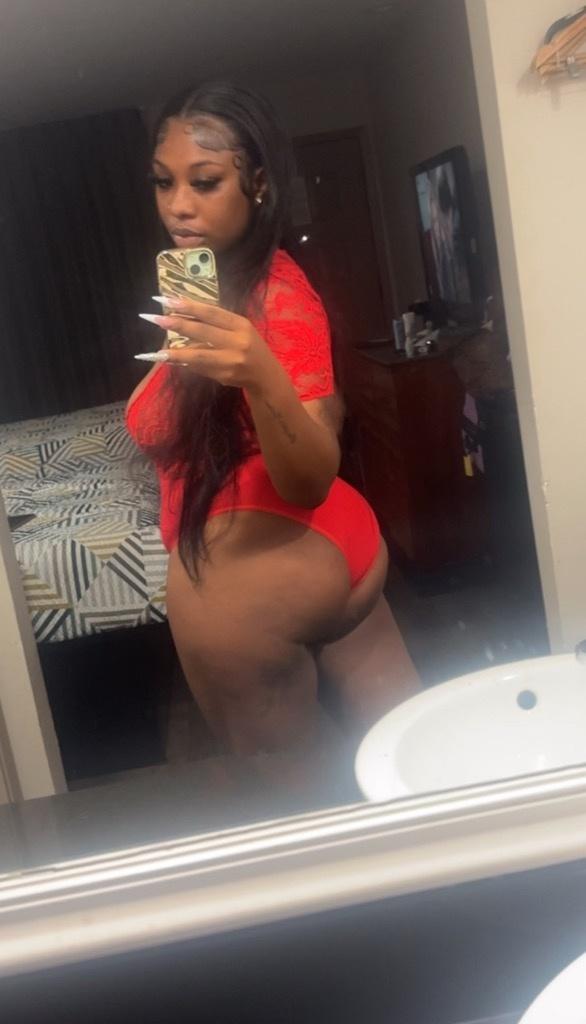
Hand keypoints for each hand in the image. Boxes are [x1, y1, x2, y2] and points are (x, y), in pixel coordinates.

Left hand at [138, 298, 276, 392]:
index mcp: (241, 325)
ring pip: (199, 355)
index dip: (189, 307)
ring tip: (158, 352)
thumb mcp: (238, 329)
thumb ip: (216, 322)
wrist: (264, 375)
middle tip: (156, 319)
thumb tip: (182, 315)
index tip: (168, 301)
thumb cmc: (248, 345)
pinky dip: (185, 363)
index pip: (211, 313)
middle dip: (178, 325)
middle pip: (203, 332)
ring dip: (176, 353)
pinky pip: (200, 368)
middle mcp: (238, 342)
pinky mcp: (224, 377)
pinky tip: (171, 360)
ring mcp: (231, 362)